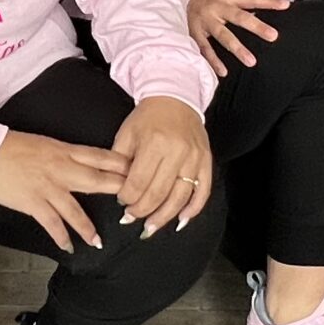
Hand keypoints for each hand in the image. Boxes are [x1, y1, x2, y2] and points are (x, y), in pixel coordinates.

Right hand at [0, 130, 129, 252]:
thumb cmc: (13, 146)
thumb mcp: (46, 144)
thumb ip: (65, 155)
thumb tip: (81, 164)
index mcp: (65, 151)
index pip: (100, 156)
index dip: (120, 164)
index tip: (138, 171)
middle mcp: (61, 168)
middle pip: (96, 180)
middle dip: (117, 192)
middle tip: (135, 204)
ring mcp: (47, 186)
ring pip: (75, 209)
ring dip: (88, 227)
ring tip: (98, 241)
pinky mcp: (32, 201)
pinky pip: (51, 222)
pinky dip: (61, 236)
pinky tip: (68, 246)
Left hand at [112, 96, 212, 235]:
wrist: (175, 97)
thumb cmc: (148, 117)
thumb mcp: (127, 133)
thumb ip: (120, 161)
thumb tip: (117, 189)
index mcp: (154, 142)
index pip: (139, 181)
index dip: (128, 197)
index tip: (122, 202)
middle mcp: (177, 152)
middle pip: (158, 193)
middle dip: (142, 210)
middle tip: (132, 218)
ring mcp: (195, 158)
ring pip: (180, 197)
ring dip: (164, 217)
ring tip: (151, 227)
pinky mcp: (206, 161)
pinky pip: (203, 191)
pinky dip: (193, 209)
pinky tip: (181, 220)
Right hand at [185, 0, 286, 76]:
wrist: (177, 0)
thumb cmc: (208, 2)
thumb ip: (241, 7)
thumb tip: (264, 14)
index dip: (268, 1)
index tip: (285, 5)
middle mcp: (217, 8)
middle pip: (239, 17)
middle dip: (256, 27)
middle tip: (273, 36)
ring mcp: (205, 21)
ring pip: (224, 35)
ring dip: (238, 48)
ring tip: (252, 61)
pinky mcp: (194, 33)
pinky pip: (205, 49)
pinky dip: (214, 61)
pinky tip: (224, 71)